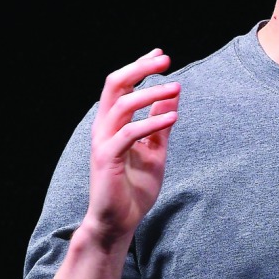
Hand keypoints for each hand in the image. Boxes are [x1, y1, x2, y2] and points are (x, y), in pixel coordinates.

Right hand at [86, 48, 179, 243]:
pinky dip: (151, 122)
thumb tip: (173, 95)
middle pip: (115, 85)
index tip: (161, 55)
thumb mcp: (155, 150)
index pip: (121, 85)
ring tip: (175, 87)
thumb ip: (161, 124)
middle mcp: (104, 127)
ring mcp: (103, 142)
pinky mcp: (107, 159)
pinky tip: (173, 117)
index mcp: (113, 123)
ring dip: (150, 93)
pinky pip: (129, 133)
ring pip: (122, 105)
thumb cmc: (134, 188)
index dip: (139, 67)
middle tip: (165, 60)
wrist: (118, 223)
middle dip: (140, 69)